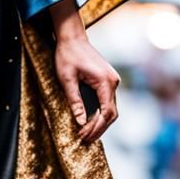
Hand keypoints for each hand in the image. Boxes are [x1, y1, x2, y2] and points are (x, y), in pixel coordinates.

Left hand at [48, 0, 120, 143]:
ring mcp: (112, 81)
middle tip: (84, 141)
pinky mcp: (107, 81)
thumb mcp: (66, 80)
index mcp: (105, 82)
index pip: (106, 113)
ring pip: (110, 110)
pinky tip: (89, 123)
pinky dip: (99, 114)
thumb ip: (74, 101)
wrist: (72, 38)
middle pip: (111, 114)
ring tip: (86, 135)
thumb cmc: (67, 56)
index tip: (83, 136)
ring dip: (100, 124)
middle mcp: (113, 82)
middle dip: (99, 129)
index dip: (96, 128)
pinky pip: (107, 102)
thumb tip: (80, 122)